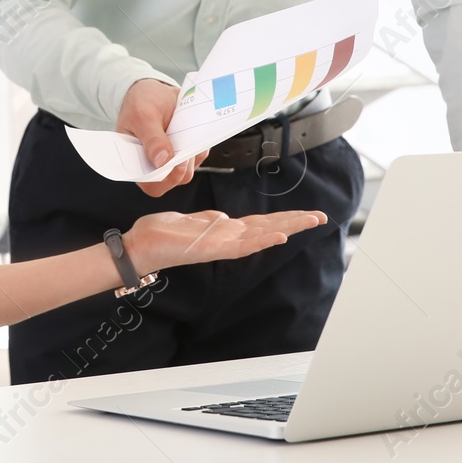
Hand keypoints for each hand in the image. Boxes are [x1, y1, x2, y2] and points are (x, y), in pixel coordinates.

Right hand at [117, 78, 208, 196]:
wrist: (155, 90)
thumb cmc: (142, 102)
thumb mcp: (143, 116)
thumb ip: (152, 140)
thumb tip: (162, 162)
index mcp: (136, 163)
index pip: (151, 184)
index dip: (163, 177)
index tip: (171, 158)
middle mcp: (155, 167)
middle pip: (175, 179)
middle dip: (180, 160)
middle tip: (177, 134)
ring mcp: (173, 161)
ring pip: (189, 169)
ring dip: (190, 150)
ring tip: (179, 127)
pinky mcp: (187, 153)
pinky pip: (199, 155)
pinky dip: (197, 142)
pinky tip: (187, 127)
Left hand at [123, 209, 328, 273]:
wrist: (140, 246)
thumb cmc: (161, 234)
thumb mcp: (192, 221)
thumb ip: (210, 220)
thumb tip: (223, 218)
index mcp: (224, 230)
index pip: (261, 223)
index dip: (284, 218)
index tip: (306, 213)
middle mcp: (227, 239)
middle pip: (268, 228)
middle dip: (295, 222)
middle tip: (320, 216)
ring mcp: (221, 245)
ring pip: (261, 235)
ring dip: (286, 228)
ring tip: (309, 222)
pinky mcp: (211, 249)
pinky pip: (240, 246)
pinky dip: (260, 241)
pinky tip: (278, 238)